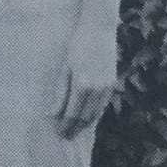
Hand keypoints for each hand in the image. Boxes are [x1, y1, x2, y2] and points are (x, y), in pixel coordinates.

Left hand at [51, 15, 116, 136]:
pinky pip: (103, 104)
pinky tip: (87, 118)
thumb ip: (60, 91)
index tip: (56, 133)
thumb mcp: (64, 67)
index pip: (72, 114)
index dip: (64, 125)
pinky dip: (95, 113)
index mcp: (82, 85)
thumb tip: (53, 112)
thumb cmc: (76, 46)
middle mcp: (97, 89)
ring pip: (96, 113)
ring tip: (74, 131)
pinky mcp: (112, 83)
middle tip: (64, 137)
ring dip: (85, 124)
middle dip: (74, 128)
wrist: (99, 30)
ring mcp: (107, 87)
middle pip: (85, 117)